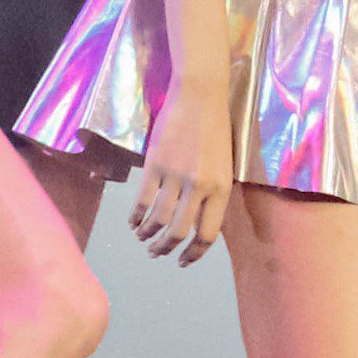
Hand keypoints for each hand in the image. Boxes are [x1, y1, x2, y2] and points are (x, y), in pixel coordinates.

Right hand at [127, 86, 233, 265]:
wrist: (200, 96)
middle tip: (157, 253)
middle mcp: (199, 187)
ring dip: (148, 235)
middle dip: (165, 249)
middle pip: (178, 233)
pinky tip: (133, 222)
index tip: (183, 261)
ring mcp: (175, 176)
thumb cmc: (216, 130)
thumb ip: (214, 195)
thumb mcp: (224, 166)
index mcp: (221, 189)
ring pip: (158, 220)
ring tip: (143, 239)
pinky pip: (142, 201)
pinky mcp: (154, 165)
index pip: (207, 235)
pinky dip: (135, 217)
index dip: (194, 255)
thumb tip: (198, 225)